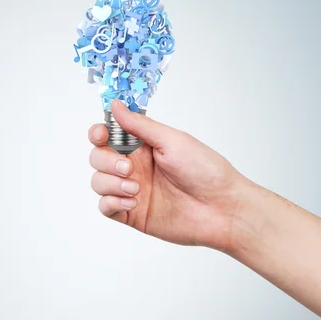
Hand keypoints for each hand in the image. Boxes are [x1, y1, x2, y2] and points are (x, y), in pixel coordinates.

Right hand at [88, 100, 246, 250]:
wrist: (222, 208)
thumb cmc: (206, 170)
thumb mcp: (172, 141)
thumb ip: (140, 125)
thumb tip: (116, 106)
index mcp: (144, 145)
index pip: (109, 135)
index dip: (98, 133)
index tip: (101, 135)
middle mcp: (135, 166)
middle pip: (98, 158)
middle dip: (106, 161)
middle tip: (129, 168)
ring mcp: (133, 190)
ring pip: (98, 182)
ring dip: (110, 183)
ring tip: (136, 189)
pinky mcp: (133, 213)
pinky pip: (105, 207)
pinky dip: (111, 202)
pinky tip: (132, 202)